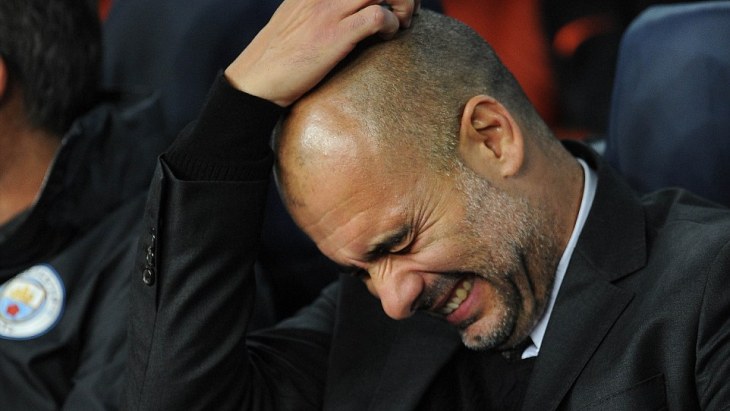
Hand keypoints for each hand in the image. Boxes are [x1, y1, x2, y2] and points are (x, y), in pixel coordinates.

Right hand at [224, 0, 418, 106]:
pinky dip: (391, 25)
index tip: (394, 1)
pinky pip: (377, 17)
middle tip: (406, 12)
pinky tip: (385, 37)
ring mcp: (328, 11)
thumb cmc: (279, 56)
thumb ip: (318, 6)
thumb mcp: (296, 17)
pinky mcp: (334, 35)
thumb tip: (347, 10)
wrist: (256, 82)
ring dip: (401, 5)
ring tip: (399, 24)